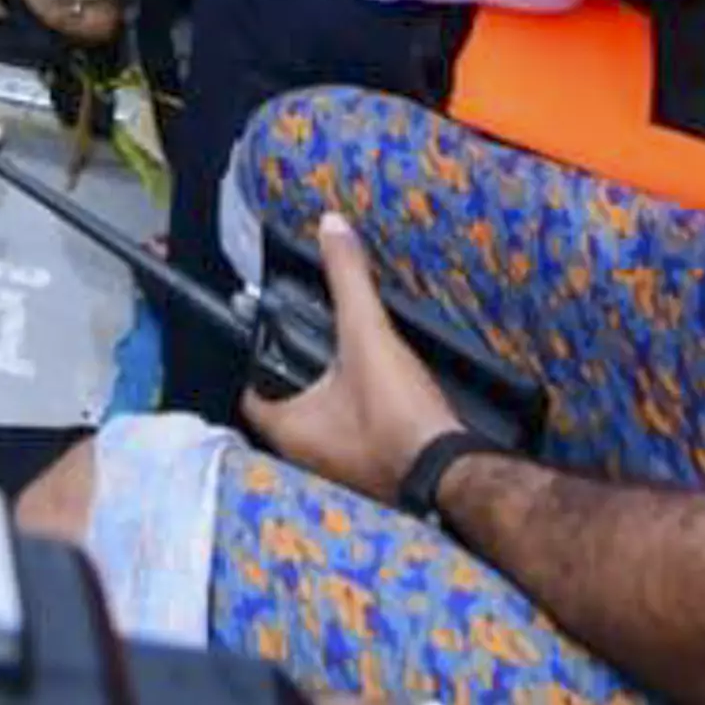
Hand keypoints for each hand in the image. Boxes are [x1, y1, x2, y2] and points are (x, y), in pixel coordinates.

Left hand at [242, 213, 455, 503]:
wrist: (452, 473)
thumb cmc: (400, 419)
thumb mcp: (368, 335)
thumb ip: (348, 279)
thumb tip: (332, 230)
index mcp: (291, 431)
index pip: (252, 396)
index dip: (257, 365)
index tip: (268, 340)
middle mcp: (307, 459)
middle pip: (287, 410)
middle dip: (297, 379)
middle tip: (311, 347)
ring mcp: (340, 472)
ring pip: (321, 430)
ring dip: (330, 402)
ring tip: (345, 368)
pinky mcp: (373, 475)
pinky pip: (353, 443)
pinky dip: (360, 421)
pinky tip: (380, 400)